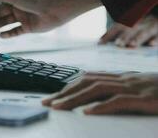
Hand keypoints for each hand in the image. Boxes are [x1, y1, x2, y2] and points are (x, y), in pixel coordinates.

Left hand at [42, 72, 157, 114]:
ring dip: (74, 99)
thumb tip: (97, 102)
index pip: (88, 79)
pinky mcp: (145, 99)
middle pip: (87, 83)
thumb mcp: (141, 90)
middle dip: (64, 93)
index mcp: (122, 77)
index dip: (69, 86)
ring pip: (97, 90)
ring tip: (58, 107)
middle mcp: (124, 79)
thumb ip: (121, 92)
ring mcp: (134, 87)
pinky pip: (119, 102)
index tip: (54, 96)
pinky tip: (87, 114)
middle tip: (47, 102)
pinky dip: (101, 107)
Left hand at [100, 16, 157, 47]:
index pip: (117, 27)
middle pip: (131, 29)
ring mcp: (151, 25)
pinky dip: (156, 39)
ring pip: (145, 32)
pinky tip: (151, 45)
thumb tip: (100, 41)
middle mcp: (140, 22)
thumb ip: (115, 33)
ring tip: (132, 45)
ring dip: (138, 38)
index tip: (100, 44)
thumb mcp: (128, 27)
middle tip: (118, 44)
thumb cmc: (140, 26)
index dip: (109, 35)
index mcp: (130, 21)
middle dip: (124, 36)